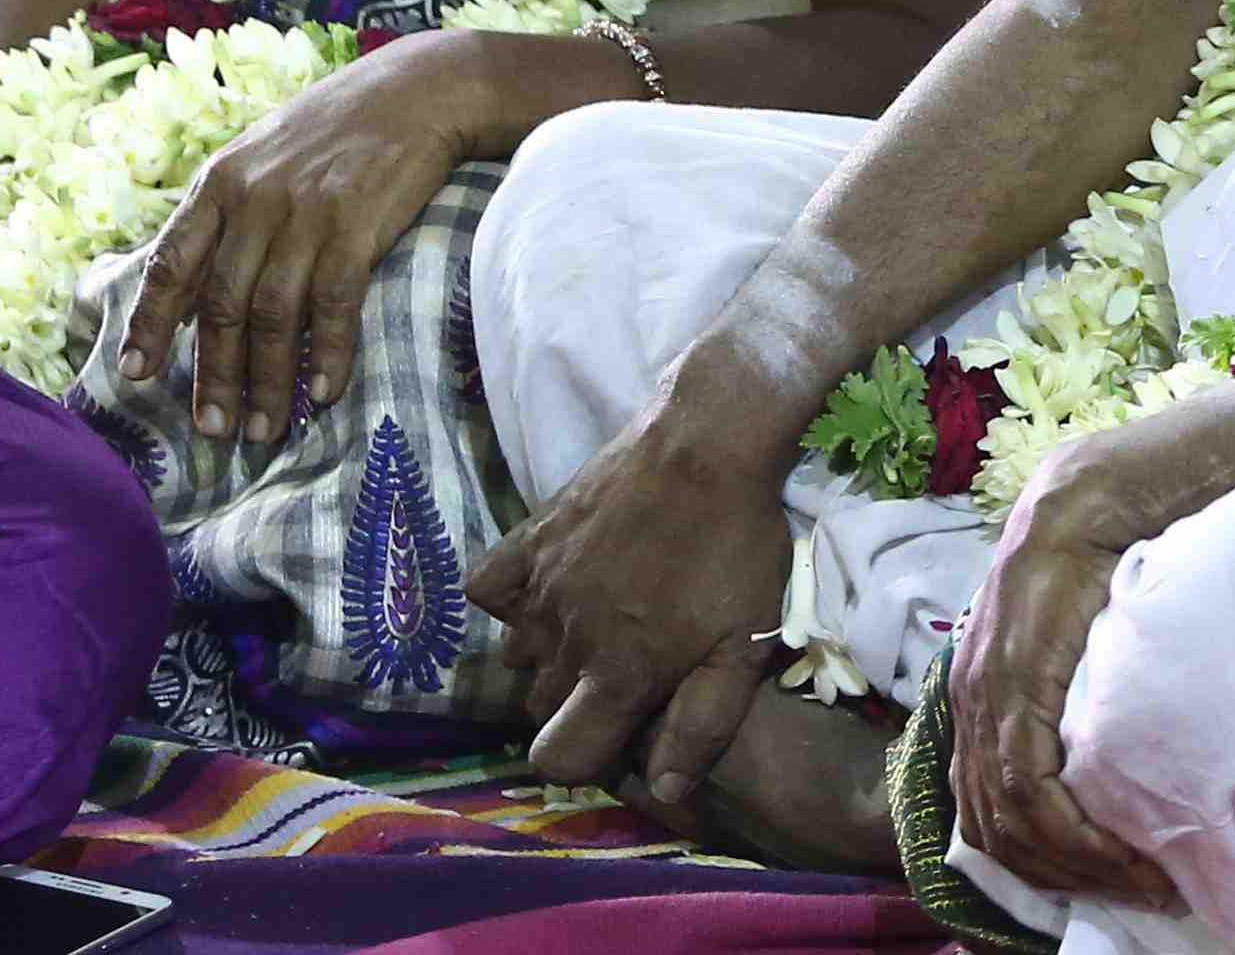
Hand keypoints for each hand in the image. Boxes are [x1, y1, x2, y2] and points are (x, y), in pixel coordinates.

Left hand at [120, 37, 486, 442]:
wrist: (419, 89)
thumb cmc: (338, 125)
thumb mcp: (263, 153)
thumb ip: (227, 212)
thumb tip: (192, 287)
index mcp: (221, 182)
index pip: (172, 263)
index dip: (151, 323)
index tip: (135, 374)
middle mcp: (255, 199)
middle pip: (223, 305)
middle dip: (213, 376)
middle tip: (212, 430)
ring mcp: (306, 213)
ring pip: (272, 315)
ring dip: (265, 380)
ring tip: (262, 428)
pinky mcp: (357, 224)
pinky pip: (334, 304)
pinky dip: (326, 353)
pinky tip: (323, 391)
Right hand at [471, 417, 799, 821]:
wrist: (709, 441)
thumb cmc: (736, 544)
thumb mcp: (746, 642)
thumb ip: (703, 726)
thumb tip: (663, 792)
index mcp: (617, 675)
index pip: (559, 758)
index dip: (588, 759)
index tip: (621, 732)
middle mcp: (563, 640)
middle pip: (541, 707)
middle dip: (575, 703)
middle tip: (625, 666)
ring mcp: (537, 589)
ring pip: (518, 654)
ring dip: (549, 654)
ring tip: (601, 622)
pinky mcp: (526, 539)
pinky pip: (488, 590)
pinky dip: (510, 599)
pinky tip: (552, 587)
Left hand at [937, 487, 1176, 912]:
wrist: (1088, 501)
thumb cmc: (1094, 558)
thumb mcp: (1076, 641)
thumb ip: (1072, 691)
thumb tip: (1105, 745)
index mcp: (978, 699)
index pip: (988, 811)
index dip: (1041, 861)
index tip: (1109, 880)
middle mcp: (969, 709)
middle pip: (996, 833)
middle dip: (1064, 877)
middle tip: (1135, 890)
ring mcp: (986, 701)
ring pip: (1011, 824)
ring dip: (1078, 866)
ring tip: (1144, 880)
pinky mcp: (1013, 690)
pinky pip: (1030, 789)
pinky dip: (1074, 835)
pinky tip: (1122, 851)